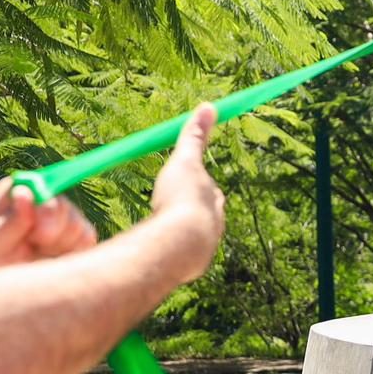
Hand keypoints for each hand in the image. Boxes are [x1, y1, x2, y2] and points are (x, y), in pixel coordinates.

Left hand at [0, 182, 97, 273]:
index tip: (32, 218)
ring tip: (40, 254)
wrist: (13, 295)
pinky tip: (56, 261)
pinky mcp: (80, 236)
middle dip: (51, 221)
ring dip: (58, 241)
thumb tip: (25, 192)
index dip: (37, 196)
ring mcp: (62, 218)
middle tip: (39, 241)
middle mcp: (40, 201)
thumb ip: (9, 220)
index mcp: (13, 198)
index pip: (31, 182)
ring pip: (73, 219)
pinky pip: (87, 236)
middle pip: (57, 199)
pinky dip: (73, 251)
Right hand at [149, 105, 225, 277]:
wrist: (178, 245)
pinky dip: (170, 251)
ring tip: (163, 231)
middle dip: (189, 211)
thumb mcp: (185, 161)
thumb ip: (194, 137)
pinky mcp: (191, 267)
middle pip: (203, 216)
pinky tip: (158, 251)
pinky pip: (180, 257)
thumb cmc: (181, 200)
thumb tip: (210, 107)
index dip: (195, 186)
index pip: (209, 191)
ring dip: (179, 233)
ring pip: (192, 237)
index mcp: (214, 202)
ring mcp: (205, 248)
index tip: (182, 184)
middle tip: (170, 206)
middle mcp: (215, 227)